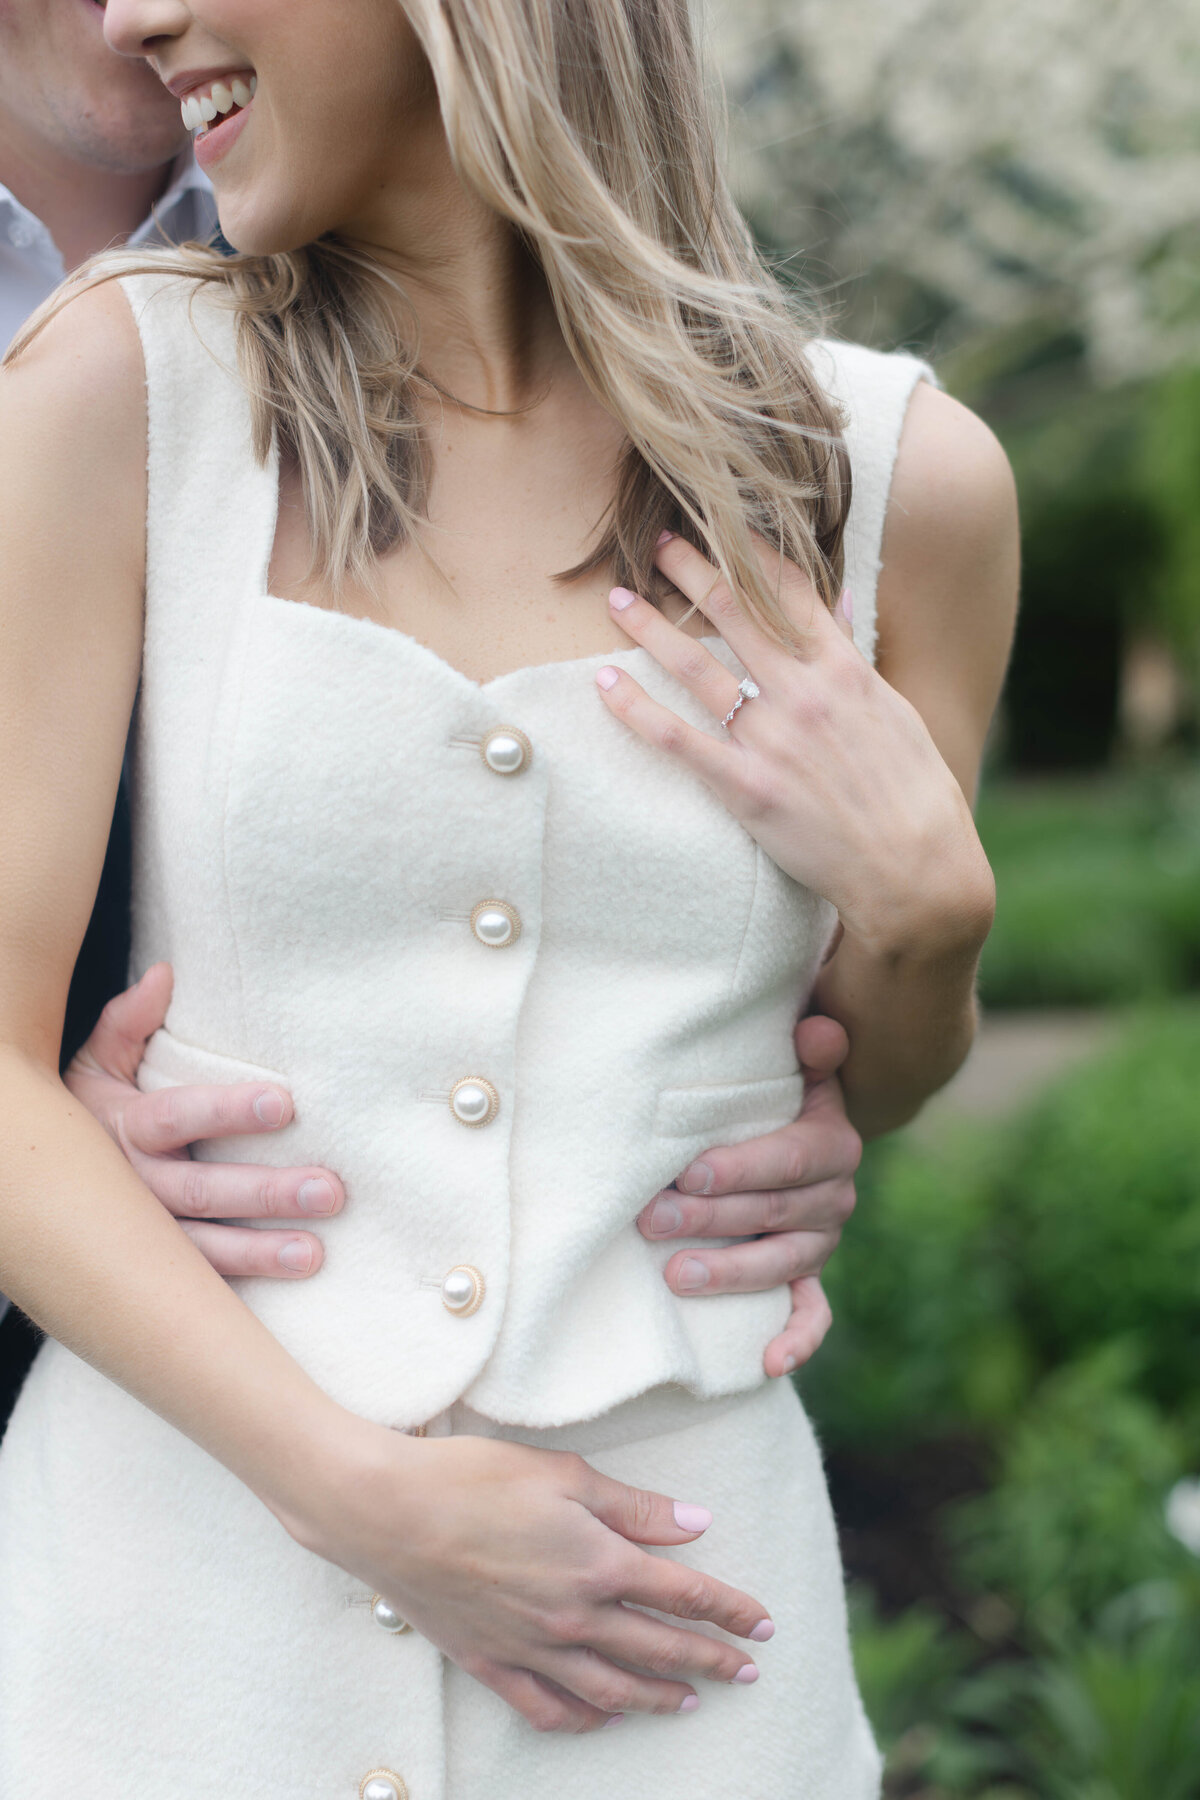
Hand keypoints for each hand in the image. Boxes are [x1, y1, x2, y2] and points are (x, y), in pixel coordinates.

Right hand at [64, 963, 344, 1278]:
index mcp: (123, 1127)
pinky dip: (242, 1285)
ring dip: (260, 1252)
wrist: (37, 1180)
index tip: (285, 1104)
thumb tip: (165, 975)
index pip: (179, 1117)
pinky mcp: (154, 1269)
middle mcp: (132, 1186)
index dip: (228, 1111)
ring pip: (201, 1250)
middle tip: (328, 1188)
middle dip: (266, 1192)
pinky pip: (198, 1284)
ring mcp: (142, 1235)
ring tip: (314, 1252)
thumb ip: (127, 1022)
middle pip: (201, 1191)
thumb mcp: (95, 1064)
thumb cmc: (87, 1111)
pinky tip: (289, 1280)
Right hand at [296, 1420, 772, 1732]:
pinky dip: (582, 1719)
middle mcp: (574, 1616)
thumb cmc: (473, 1478)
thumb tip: (697, 1521)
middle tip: (748, 1672)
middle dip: (712, 1661)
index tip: (763, 1623)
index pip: (684, 1594)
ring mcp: (531, 1647)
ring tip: (689, 1702)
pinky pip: (547, 1707)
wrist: (387, 1513)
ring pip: (612, 1690)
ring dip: (658, 1698)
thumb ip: (633, 1506)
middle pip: (659, 1649)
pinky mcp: (490, 1662)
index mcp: (599, 1563)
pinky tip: (600, 1719)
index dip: (730, 1610)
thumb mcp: (563, 1475)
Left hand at [595, 534, 993, 955]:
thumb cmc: (914, 794)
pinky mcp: (746, 787)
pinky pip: (678, 739)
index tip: (716, 524)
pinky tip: (605, 684)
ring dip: (650, 626)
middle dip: (688, 570)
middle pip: (733, 612)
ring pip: (696, 666)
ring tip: (616, 599)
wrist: (915, 868)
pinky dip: (636, 709)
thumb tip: (842, 600)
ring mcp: (772, 738)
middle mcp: (804, 693)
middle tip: (652, 543)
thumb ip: (856, 656)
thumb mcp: (895, 712)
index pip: (788, 591)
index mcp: (845, 670)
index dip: (746, 551)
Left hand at [637, 1015, 859, 1377]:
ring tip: (675, 1275)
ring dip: (730, 1274)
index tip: (688, 1172)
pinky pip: (812, 1315)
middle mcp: (835, 1198)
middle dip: (711, 1218)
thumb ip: (809, 1046)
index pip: (789, 1159)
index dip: (741, 1167)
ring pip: (782, 1266)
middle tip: (651, 1218)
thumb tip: (816, 1032)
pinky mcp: (807, 1278)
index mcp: (832, 1143)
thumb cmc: (777, 1090)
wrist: (800, 1130)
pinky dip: (795, 1341)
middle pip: (774, 1214)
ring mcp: (821, 1244)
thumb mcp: (794, 1063)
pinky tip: (768, 1364)